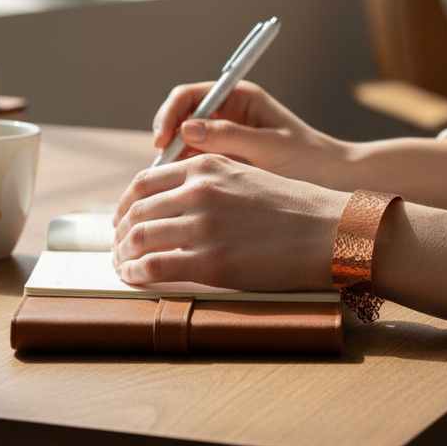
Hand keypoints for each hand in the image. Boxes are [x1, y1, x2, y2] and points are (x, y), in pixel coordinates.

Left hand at [112, 154, 348, 291]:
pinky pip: (154, 267)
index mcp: (206, 167)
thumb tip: (178, 198)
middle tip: (117, 246)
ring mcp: (202, 228)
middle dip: (119, 231)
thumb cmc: (296, 208)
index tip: (122, 217)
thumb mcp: (247, 175)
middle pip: (136, 211)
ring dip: (122, 254)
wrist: (329, 232)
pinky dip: (135, 273)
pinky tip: (133, 278)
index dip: (125, 203)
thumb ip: (210, 180)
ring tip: (122, 264)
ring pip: (138, 238)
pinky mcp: (209, 263)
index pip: (144, 183)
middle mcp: (199, 193)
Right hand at [151, 81, 346, 186]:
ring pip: (182, 145)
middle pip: (179, 119)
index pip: (189, 96)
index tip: (162, 140)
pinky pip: (193, 164)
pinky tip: (182, 194)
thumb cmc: (309, 158)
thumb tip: (187, 130)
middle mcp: (226, 113)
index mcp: (239, 98)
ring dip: (173, 162)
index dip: (170, 115)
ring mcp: (223, 138)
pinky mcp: (224, 161)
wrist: (332, 181)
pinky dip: (184, 176)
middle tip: (160, 170)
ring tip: (169, 187)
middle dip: (166, 141)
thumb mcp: (271, 146)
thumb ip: (231, 136)